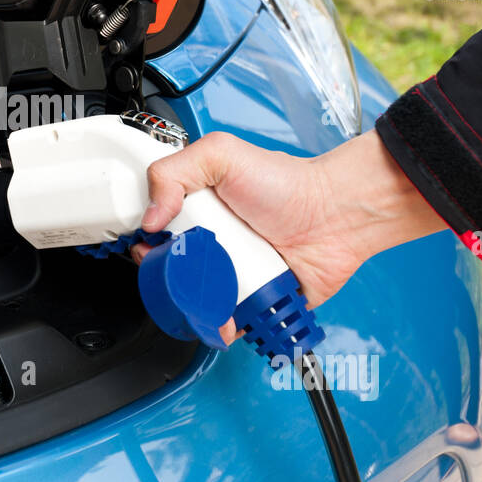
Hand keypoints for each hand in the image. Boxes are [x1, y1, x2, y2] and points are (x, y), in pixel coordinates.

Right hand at [131, 129, 446, 343]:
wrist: (335, 216)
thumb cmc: (288, 184)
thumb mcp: (221, 156)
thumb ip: (173, 173)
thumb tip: (150, 218)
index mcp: (195, 209)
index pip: (154, 231)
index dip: (146, 242)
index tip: (150, 246)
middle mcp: (209, 242)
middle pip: (168, 270)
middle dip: (167, 277)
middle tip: (182, 269)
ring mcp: (229, 273)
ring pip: (193, 300)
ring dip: (192, 305)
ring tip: (207, 296)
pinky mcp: (249, 301)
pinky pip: (225, 321)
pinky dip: (221, 325)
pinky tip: (226, 317)